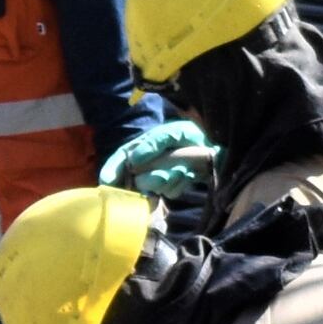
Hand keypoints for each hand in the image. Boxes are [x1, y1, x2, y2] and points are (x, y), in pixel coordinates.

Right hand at [96, 116, 220, 205]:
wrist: (215, 150)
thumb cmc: (191, 137)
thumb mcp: (173, 132)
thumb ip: (154, 142)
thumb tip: (134, 160)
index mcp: (142, 147)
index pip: (121, 159)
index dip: (112, 170)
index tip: (107, 182)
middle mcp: (147, 164)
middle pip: (138, 179)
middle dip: (152, 179)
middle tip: (166, 175)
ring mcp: (158, 177)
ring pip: (155, 187)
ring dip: (172, 178)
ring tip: (185, 168)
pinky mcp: (171, 188)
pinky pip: (170, 191)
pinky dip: (180, 183)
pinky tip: (189, 174)